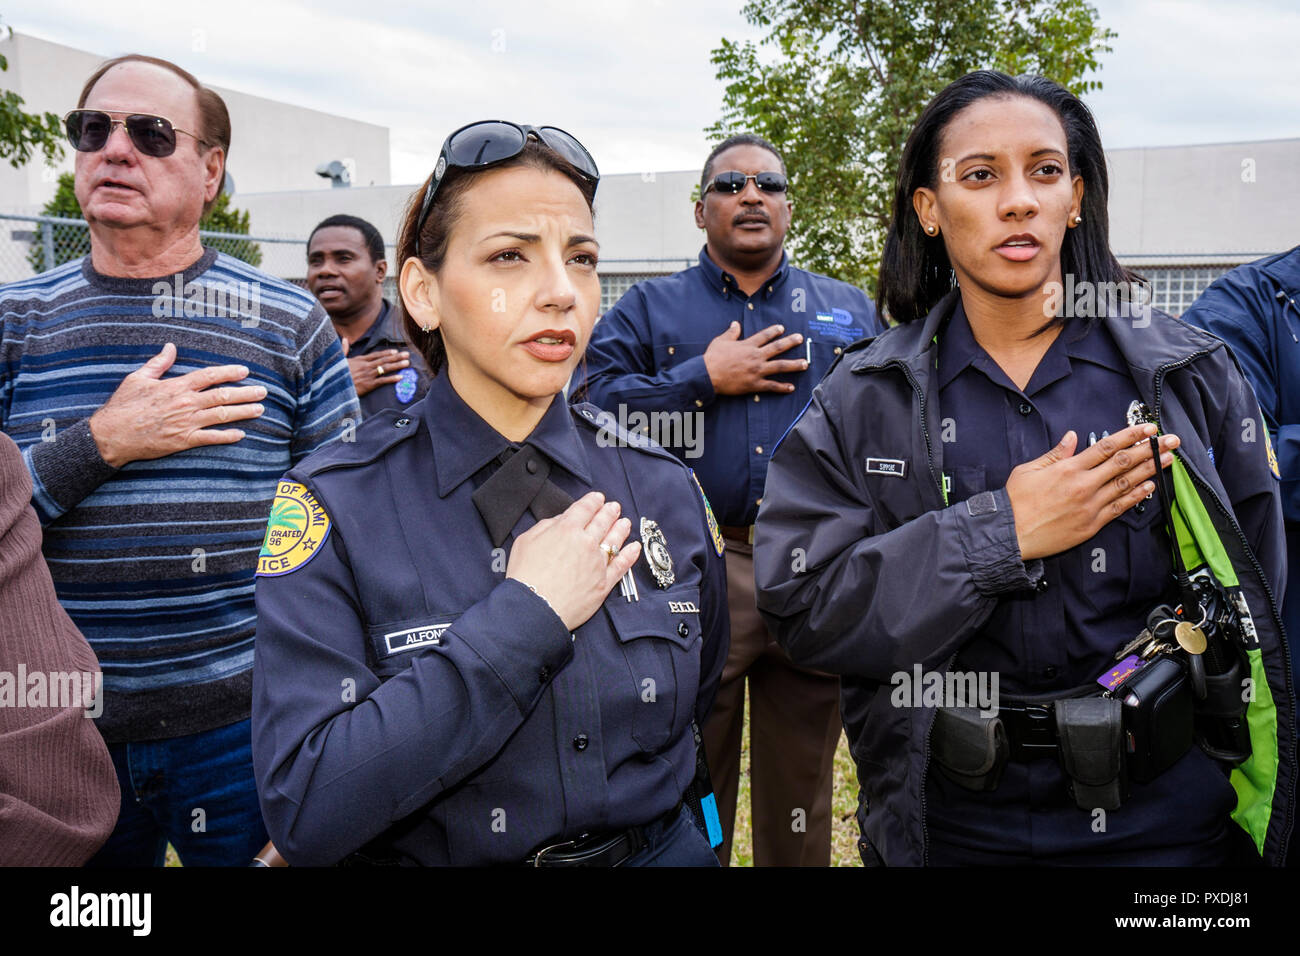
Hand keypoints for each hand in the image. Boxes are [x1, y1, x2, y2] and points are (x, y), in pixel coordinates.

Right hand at [88, 343, 265, 467]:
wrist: (111, 434)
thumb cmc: (123, 405)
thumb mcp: (138, 378)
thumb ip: (158, 363)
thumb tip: (171, 346)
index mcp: (176, 386)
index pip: (209, 376)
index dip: (229, 372)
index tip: (244, 371)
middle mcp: (185, 403)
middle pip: (222, 396)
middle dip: (245, 393)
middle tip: (263, 392)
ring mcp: (186, 423)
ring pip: (221, 416)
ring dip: (243, 412)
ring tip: (259, 409)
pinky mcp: (183, 441)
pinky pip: (210, 438)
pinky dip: (227, 436)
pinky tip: (241, 434)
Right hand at [340, 340, 408, 396]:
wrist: (334, 387)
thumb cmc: (335, 374)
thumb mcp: (339, 360)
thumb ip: (344, 350)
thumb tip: (344, 339)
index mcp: (359, 360)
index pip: (376, 355)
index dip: (386, 353)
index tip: (395, 351)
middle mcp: (365, 366)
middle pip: (384, 360)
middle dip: (396, 357)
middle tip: (407, 355)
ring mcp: (368, 375)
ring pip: (385, 368)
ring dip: (397, 365)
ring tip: (407, 363)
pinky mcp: (368, 385)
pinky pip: (382, 381)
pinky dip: (392, 379)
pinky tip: (400, 377)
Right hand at [506, 491, 641, 630]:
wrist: (535, 607)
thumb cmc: (525, 575)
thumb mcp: (526, 541)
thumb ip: (546, 526)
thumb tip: (561, 520)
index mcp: (566, 529)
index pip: (585, 508)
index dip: (593, 501)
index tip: (598, 498)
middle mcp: (585, 542)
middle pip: (602, 522)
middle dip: (609, 512)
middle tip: (614, 507)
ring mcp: (597, 562)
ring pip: (614, 540)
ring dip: (621, 529)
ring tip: (625, 522)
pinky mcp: (604, 582)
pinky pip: (622, 565)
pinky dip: (630, 555)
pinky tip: (634, 547)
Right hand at [702, 322, 807, 394]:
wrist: (708, 375)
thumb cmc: (713, 358)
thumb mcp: (721, 341)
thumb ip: (731, 332)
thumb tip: (735, 324)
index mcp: (747, 345)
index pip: (764, 336)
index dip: (774, 331)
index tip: (782, 328)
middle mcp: (755, 356)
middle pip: (777, 347)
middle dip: (790, 342)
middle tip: (800, 338)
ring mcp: (756, 370)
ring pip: (779, 366)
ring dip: (794, 364)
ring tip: (805, 363)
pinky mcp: (754, 384)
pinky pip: (771, 385)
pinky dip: (782, 387)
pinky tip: (791, 387)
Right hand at [1005, 423, 1179, 561]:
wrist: (1010, 534)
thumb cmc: (1015, 501)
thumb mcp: (1028, 470)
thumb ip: (1054, 454)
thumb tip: (1071, 438)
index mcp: (1068, 469)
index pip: (1106, 447)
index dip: (1130, 436)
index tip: (1148, 429)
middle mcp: (1083, 485)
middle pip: (1123, 462)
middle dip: (1150, 450)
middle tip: (1171, 441)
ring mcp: (1089, 505)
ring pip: (1126, 484)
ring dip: (1150, 470)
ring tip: (1169, 460)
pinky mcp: (1091, 524)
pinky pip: (1119, 507)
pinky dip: (1136, 496)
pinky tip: (1150, 487)